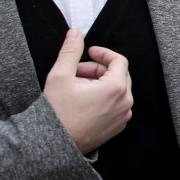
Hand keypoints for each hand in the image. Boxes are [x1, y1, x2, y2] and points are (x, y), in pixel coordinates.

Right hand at [43, 29, 132, 154]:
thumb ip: (70, 51)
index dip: (102, 53)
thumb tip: (75, 33)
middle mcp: (125, 103)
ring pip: (116, 90)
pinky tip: (82, 100)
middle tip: (76, 71)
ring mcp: (122, 117)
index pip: (119, 60)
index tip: (88, 52)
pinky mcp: (117, 127)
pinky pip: (115, 105)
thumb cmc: (57, 113)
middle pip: (118, 74)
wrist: (54, 145)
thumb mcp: (60, 76)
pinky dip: (102, 97)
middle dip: (97, 68)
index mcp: (116, 88)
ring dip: (99, 83)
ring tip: (76, 87)